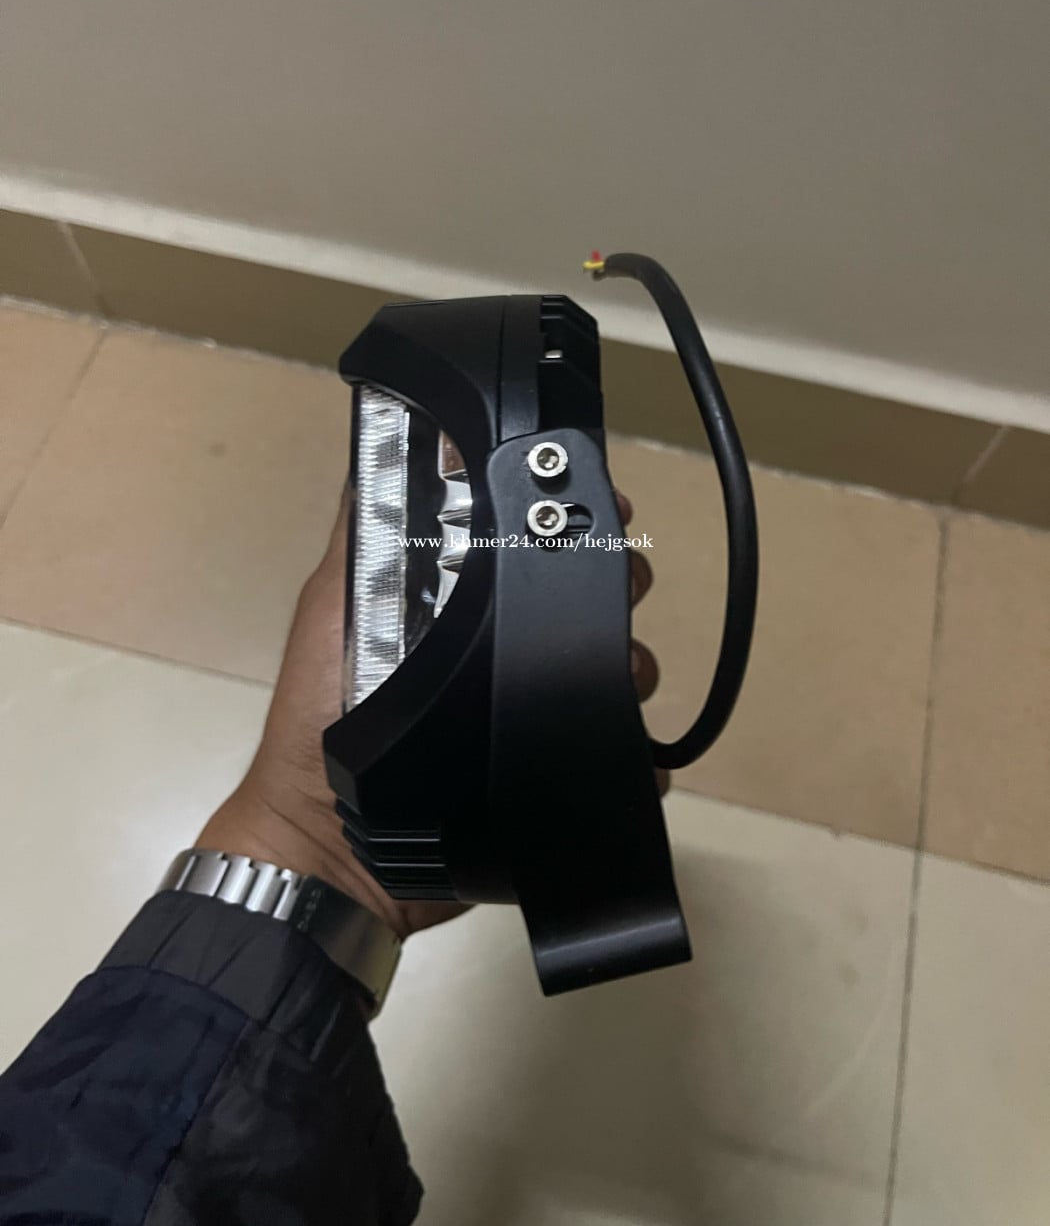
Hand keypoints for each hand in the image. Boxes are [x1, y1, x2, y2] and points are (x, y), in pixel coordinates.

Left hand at [198, 490, 661, 937]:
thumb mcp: (334, 607)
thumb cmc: (322, 718)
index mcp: (454, 603)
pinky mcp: (539, 773)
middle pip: (578, 601)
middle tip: (626, 586)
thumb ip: (358, 531)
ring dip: (629, 665)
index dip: (568, 518)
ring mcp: (519, 713)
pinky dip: (633, 756)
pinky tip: (639, 755)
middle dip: (612, 585)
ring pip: (604, 670)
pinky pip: (608, 756)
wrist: (332, 854)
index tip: (604, 503)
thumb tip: (384, 439)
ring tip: (626, 677)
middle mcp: (494, 652)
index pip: (527, 545)